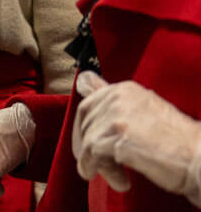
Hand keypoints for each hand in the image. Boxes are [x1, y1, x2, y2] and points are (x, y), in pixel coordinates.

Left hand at [73, 71, 200, 204]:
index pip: (88, 104)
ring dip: (100, 164)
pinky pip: (93, 156)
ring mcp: (117, 115)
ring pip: (88, 142)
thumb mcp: (143, 111)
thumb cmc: (178, 141)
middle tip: (99, 164)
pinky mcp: (117, 136)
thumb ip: (113, 100)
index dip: (85, 128)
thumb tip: (83, 80)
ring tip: (119, 176)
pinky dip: (104, 171)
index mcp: (126, 89)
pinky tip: (122, 181)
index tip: (88, 144)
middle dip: (88, 147)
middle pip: (85, 123)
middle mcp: (119, 97)